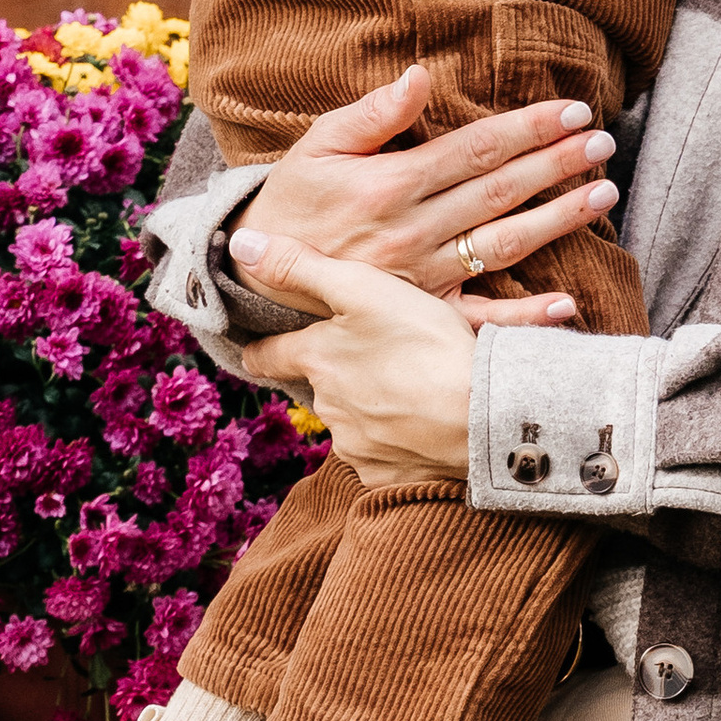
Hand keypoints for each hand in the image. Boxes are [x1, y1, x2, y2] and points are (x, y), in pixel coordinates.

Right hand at [227, 67, 609, 316]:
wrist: (253, 276)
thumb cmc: (293, 200)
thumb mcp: (318, 145)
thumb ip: (372, 114)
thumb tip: (420, 75)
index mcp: (390, 184)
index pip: (475, 149)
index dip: (527, 128)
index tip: (572, 111)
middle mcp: (411, 231)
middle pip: (499, 191)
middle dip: (556, 163)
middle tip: (602, 142)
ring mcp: (420, 277)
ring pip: (502, 246)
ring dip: (558, 221)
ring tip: (603, 194)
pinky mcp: (421, 314)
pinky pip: (478, 318)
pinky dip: (524, 316)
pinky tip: (568, 303)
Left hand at [242, 256, 477, 489]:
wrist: (481, 416)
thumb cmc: (425, 344)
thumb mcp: (363, 288)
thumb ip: (300, 267)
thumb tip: (239, 245)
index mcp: (317, 360)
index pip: (268, 355)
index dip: (262, 350)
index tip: (257, 351)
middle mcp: (327, 406)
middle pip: (320, 388)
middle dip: (338, 376)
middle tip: (375, 361)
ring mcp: (356, 445)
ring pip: (352, 422)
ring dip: (372, 409)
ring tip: (411, 390)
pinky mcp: (387, 475)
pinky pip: (383, 456)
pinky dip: (398, 442)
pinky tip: (425, 426)